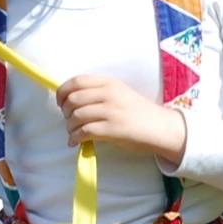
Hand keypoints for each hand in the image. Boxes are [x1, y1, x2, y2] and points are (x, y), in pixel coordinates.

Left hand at [55, 74, 185, 163]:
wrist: (162, 128)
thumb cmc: (139, 112)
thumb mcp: (120, 93)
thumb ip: (99, 93)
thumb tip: (71, 101)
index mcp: (109, 83)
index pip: (76, 81)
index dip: (62, 92)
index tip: (61, 103)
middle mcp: (109, 94)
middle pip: (73, 99)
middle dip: (65, 112)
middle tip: (69, 120)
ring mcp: (111, 111)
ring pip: (76, 116)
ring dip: (69, 127)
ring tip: (73, 133)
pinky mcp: (113, 129)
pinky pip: (84, 131)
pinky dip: (75, 137)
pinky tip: (75, 142)